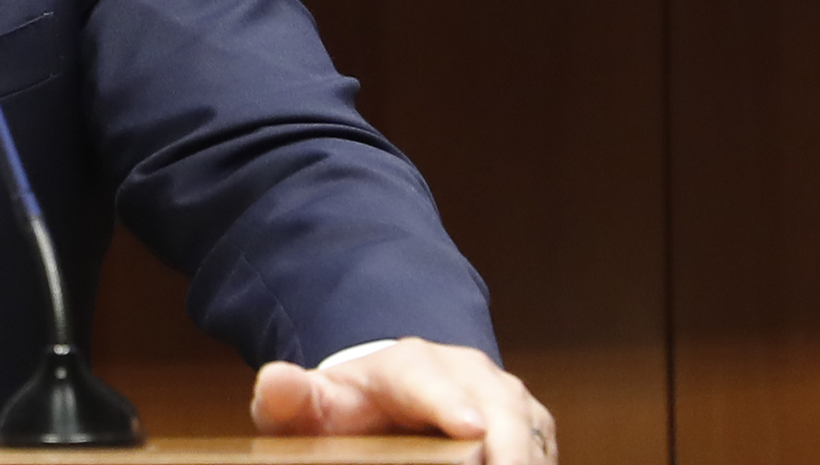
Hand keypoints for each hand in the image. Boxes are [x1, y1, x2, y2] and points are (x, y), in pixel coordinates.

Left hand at [252, 337, 554, 464]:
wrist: (390, 397)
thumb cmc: (350, 408)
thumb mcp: (313, 404)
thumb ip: (291, 397)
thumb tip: (276, 382)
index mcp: (409, 365)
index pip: (429, 381)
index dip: (449, 404)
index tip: (469, 428)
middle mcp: (468, 374)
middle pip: (501, 413)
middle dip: (508, 452)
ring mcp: (507, 399)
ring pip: (531, 434)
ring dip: (524, 460)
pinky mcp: (532, 427)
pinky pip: (543, 452)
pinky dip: (533, 464)